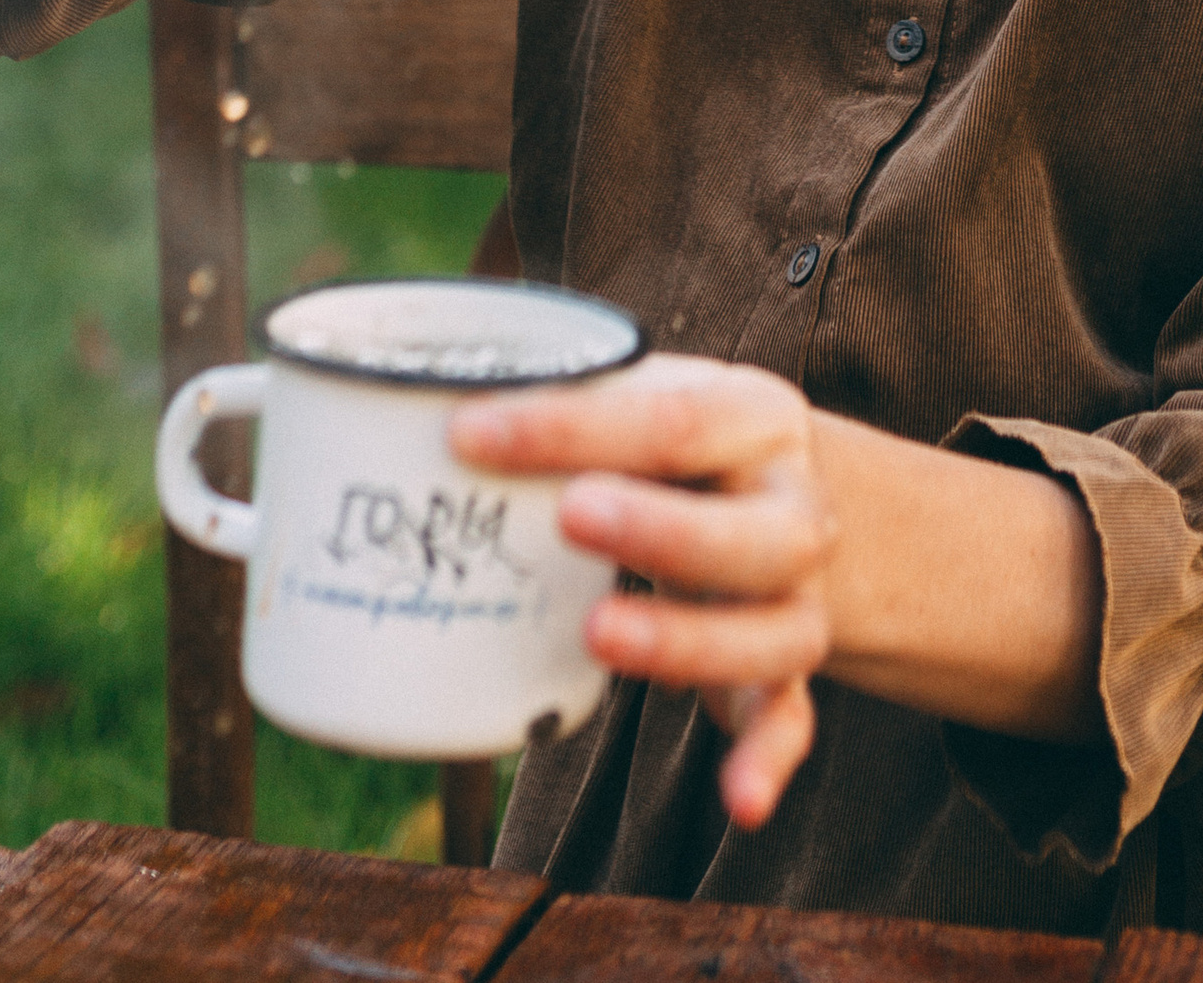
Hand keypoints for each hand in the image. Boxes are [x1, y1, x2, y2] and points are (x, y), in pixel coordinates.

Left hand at [450, 355, 831, 828]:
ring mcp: (796, 599)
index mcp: (751, 418)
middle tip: (571, 516)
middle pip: (758, 533)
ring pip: (774, 636)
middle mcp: (791, 508)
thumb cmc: (683, 452)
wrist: (790, 500)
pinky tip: (738, 800)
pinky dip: (765, 763)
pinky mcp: (786, 677)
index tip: (468, 432)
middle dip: (663, 528)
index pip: (672, 418)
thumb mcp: (647, 402)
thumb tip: (405, 413)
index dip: (569, 426)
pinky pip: (789, 726)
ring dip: (687, 641)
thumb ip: (565, 410)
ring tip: (596, 634)